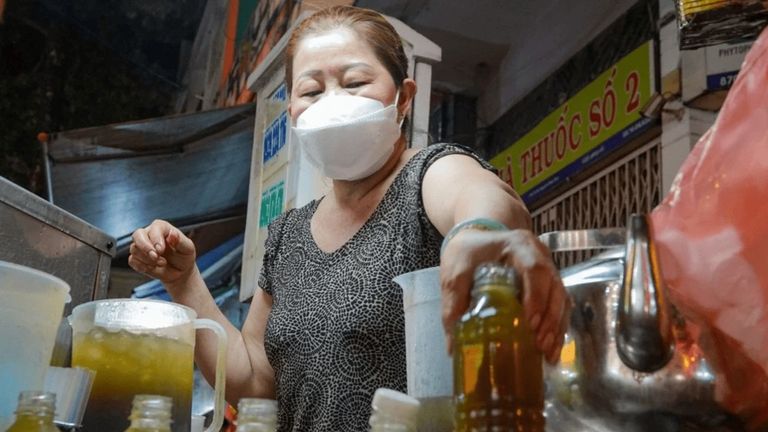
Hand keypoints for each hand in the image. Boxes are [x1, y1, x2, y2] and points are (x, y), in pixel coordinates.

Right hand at [128, 219, 196, 287]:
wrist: (180, 271)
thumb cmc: (184, 256)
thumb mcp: (187, 248)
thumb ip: (180, 241)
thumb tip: (172, 234)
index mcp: (162, 228)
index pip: (154, 228)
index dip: (156, 239)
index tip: (161, 250)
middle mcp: (149, 234)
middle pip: (137, 235)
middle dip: (145, 247)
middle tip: (155, 257)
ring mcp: (141, 246)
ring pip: (134, 249)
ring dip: (147, 259)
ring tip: (162, 263)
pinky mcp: (137, 258)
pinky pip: (132, 260)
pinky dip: (142, 266)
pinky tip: (153, 268)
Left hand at [440, 229, 569, 363]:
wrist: (475, 239)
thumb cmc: (467, 254)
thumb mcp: (455, 275)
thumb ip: (453, 306)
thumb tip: (453, 347)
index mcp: (518, 246)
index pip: (534, 269)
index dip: (536, 297)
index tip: (530, 323)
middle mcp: (540, 255)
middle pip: (554, 286)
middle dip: (550, 318)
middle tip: (540, 345)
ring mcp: (547, 268)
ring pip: (561, 297)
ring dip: (556, 326)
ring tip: (547, 354)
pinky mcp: (547, 283)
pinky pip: (559, 304)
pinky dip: (557, 326)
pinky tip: (551, 349)